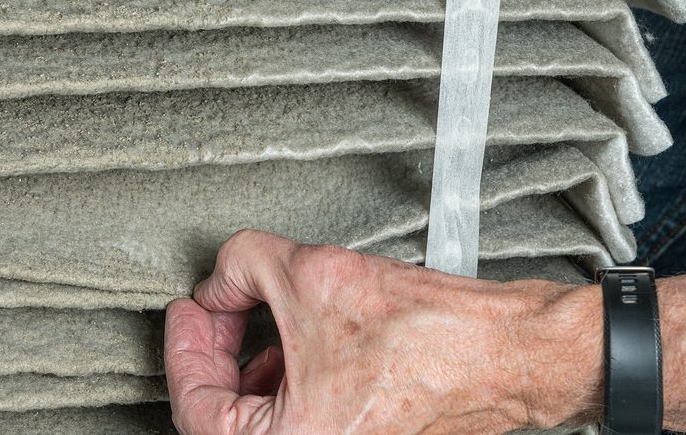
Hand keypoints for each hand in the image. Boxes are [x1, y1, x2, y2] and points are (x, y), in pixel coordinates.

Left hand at [164, 230, 602, 434]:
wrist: (502, 351)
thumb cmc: (426, 335)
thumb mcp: (309, 273)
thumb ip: (241, 266)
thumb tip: (220, 282)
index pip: (195, 406)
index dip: (183, 346)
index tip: (188, 309)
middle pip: (224, 416)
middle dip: (215, 352)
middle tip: (214, 307)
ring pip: (260, 419)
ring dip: (249, 365)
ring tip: (253, 315)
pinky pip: (297, 419)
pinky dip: (285, 380)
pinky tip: (295, 341)